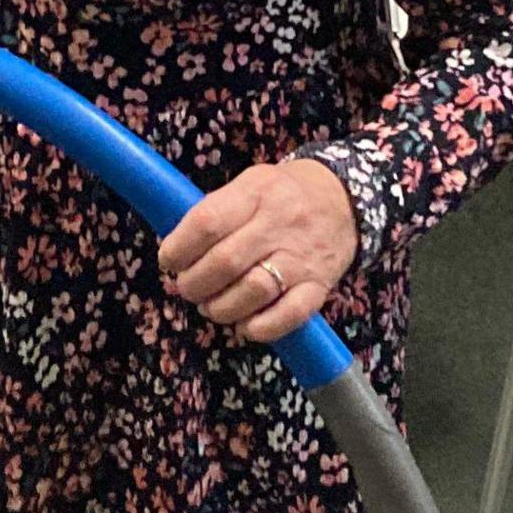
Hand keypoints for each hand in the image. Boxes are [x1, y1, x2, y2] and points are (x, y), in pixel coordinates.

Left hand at [158, 160, 359, 344]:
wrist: (344, 200)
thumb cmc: (282, 195)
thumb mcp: (249, 185)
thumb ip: (215, 213)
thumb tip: (175, 252)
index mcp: (256, 192)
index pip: (207, 222)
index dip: (179, 248)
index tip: (169, 261)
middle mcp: (280, 224)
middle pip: (225, 262)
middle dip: (194, 284)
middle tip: (187, 288)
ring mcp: (301, 257)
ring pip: (254, 291)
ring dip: (221, 308)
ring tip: (211, 307)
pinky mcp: (319, 286)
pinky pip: (289, 315)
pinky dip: (260, 328)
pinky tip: (244, 325)